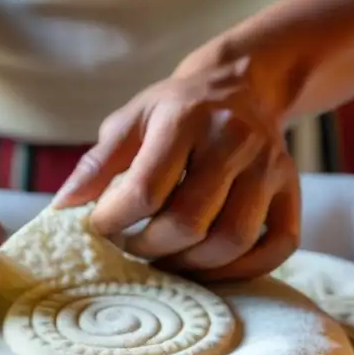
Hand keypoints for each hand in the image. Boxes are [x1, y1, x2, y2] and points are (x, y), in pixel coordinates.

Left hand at [54, 48, 300, 280]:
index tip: (99, 228)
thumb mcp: (130, 121)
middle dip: (150, 248)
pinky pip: (278, 246)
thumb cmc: (174, 110)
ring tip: (166, 259)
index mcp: (186, 117)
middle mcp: (235, 139)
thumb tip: (61, 209)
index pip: (146, 189)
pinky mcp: (292, 189)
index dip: (115, 221)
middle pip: (190, 221)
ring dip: (192, 265)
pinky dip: (243, 270)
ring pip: (233, 240)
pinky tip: (210, 267)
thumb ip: (96, 164)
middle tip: (132, 248)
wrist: (243, 84)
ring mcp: (270, 166)